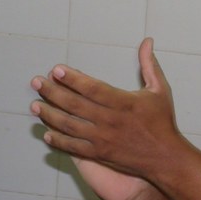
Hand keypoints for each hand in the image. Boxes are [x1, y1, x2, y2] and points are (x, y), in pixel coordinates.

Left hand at [30, 38, 182, 199]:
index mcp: (124, 102)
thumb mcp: (160, 89)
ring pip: (70, 126)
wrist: (166, 158)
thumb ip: (149, 64)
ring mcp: (103, 139)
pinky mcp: (99, 154)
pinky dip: (58, 140)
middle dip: (52, 92)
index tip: (56, 70)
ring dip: (50, 114)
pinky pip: (73, 147)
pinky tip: (46, 133)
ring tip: (34, 105)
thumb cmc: (162, 122)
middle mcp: (110, 120)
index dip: (73, 78)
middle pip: (75, 105)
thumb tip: (147, 41)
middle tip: (36, 82)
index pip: (92, 88)